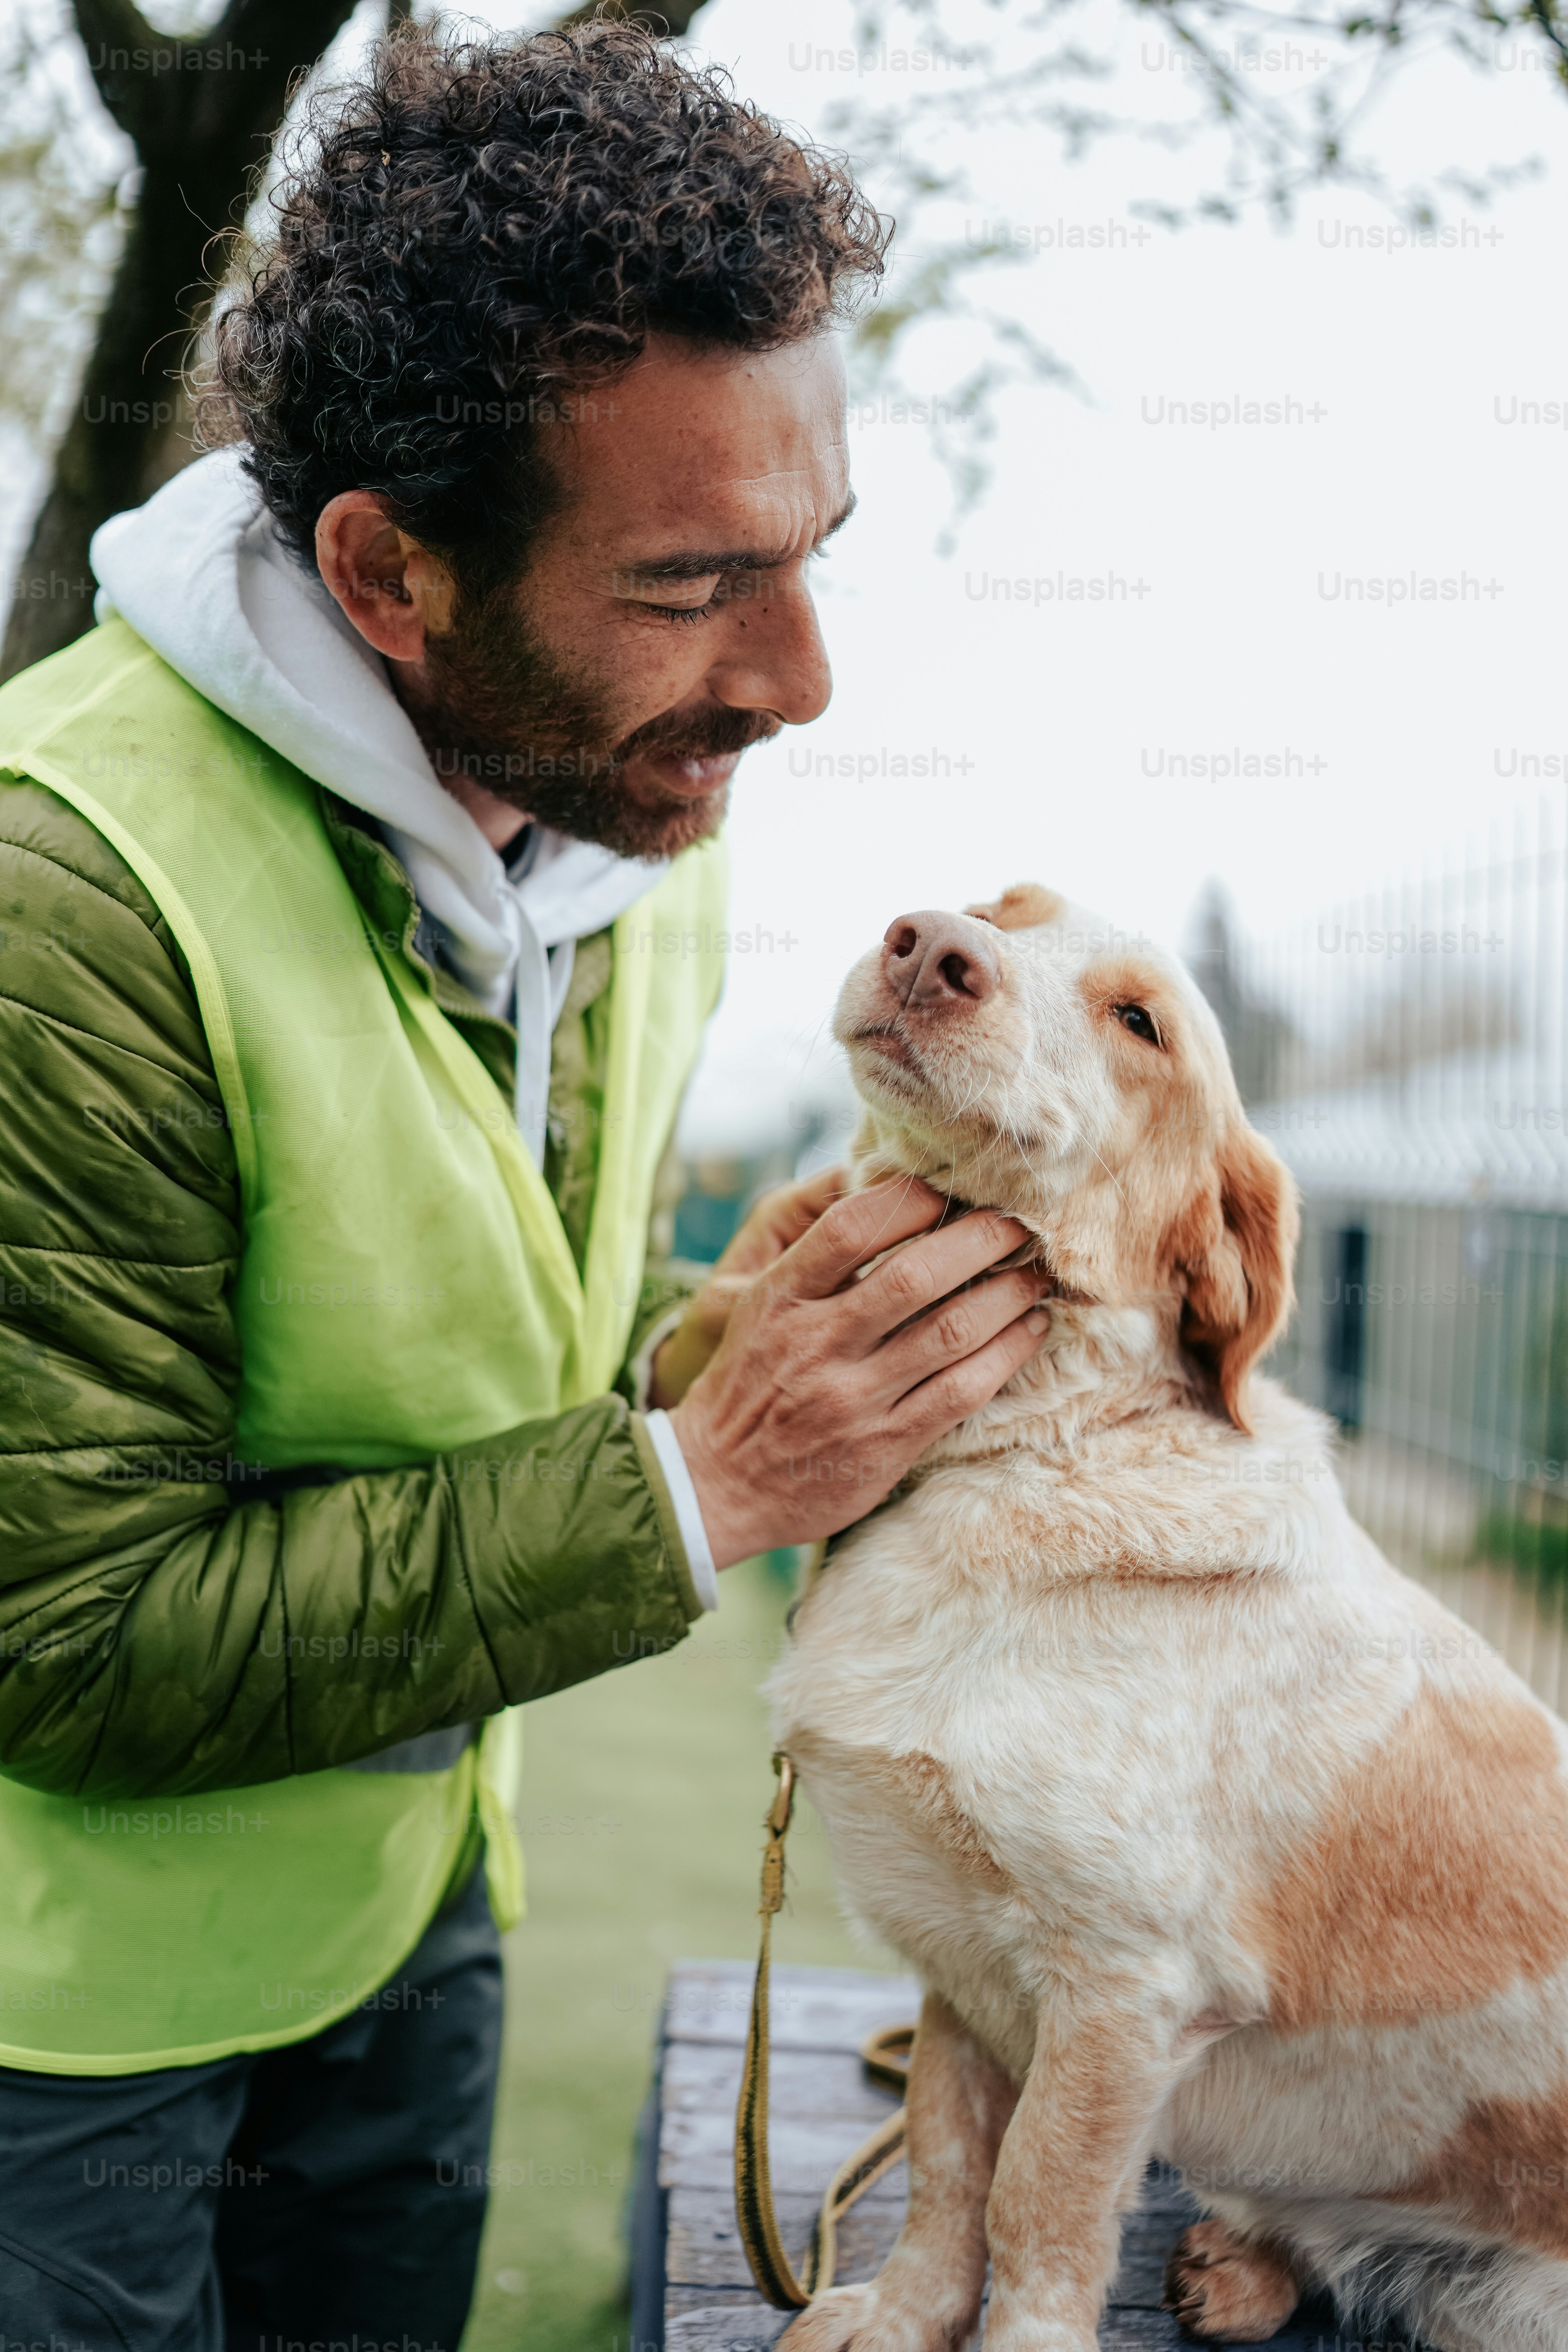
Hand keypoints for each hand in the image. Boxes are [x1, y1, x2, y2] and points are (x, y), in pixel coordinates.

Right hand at [668, 1177, 1048, 1569]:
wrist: (716, 1484)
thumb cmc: (747, 1383)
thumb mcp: (759, 1310)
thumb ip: (816, 1264)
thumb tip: (892, 1200)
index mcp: (781, 1300)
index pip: (848, 1227)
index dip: (910, 1199)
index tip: (949, 1187)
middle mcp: (817, 1344)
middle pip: (914, 1275)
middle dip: (980, 1240)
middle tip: (1019, 1222)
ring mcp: (853, 1398)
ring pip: (951, 1332)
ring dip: (1008, 1295)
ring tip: (1036, 1275)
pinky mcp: (886, 1445)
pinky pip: (963, 1391)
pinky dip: (1008, 1354)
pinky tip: (1030, 1330)